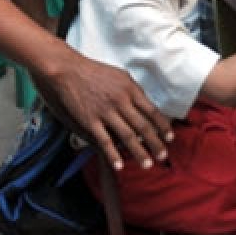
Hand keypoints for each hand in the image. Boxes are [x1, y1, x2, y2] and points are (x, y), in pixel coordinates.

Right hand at [36, 49, 171, 170]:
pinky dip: (113, 155)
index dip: (163, 126)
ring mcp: (105, 111)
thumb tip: (145, 103)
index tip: (169, 138)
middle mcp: (120, 101)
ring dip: (139, 152)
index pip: (152, 111)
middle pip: (143, 126)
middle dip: (155, 143)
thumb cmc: (92, 71)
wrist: (66, 69)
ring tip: (147, 164)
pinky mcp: (90, 120)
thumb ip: (133, 89)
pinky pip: (105, 141)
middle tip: (162, 156)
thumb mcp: (118, 74)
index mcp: (129, 89)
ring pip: (128, 136)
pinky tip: (119, 165)